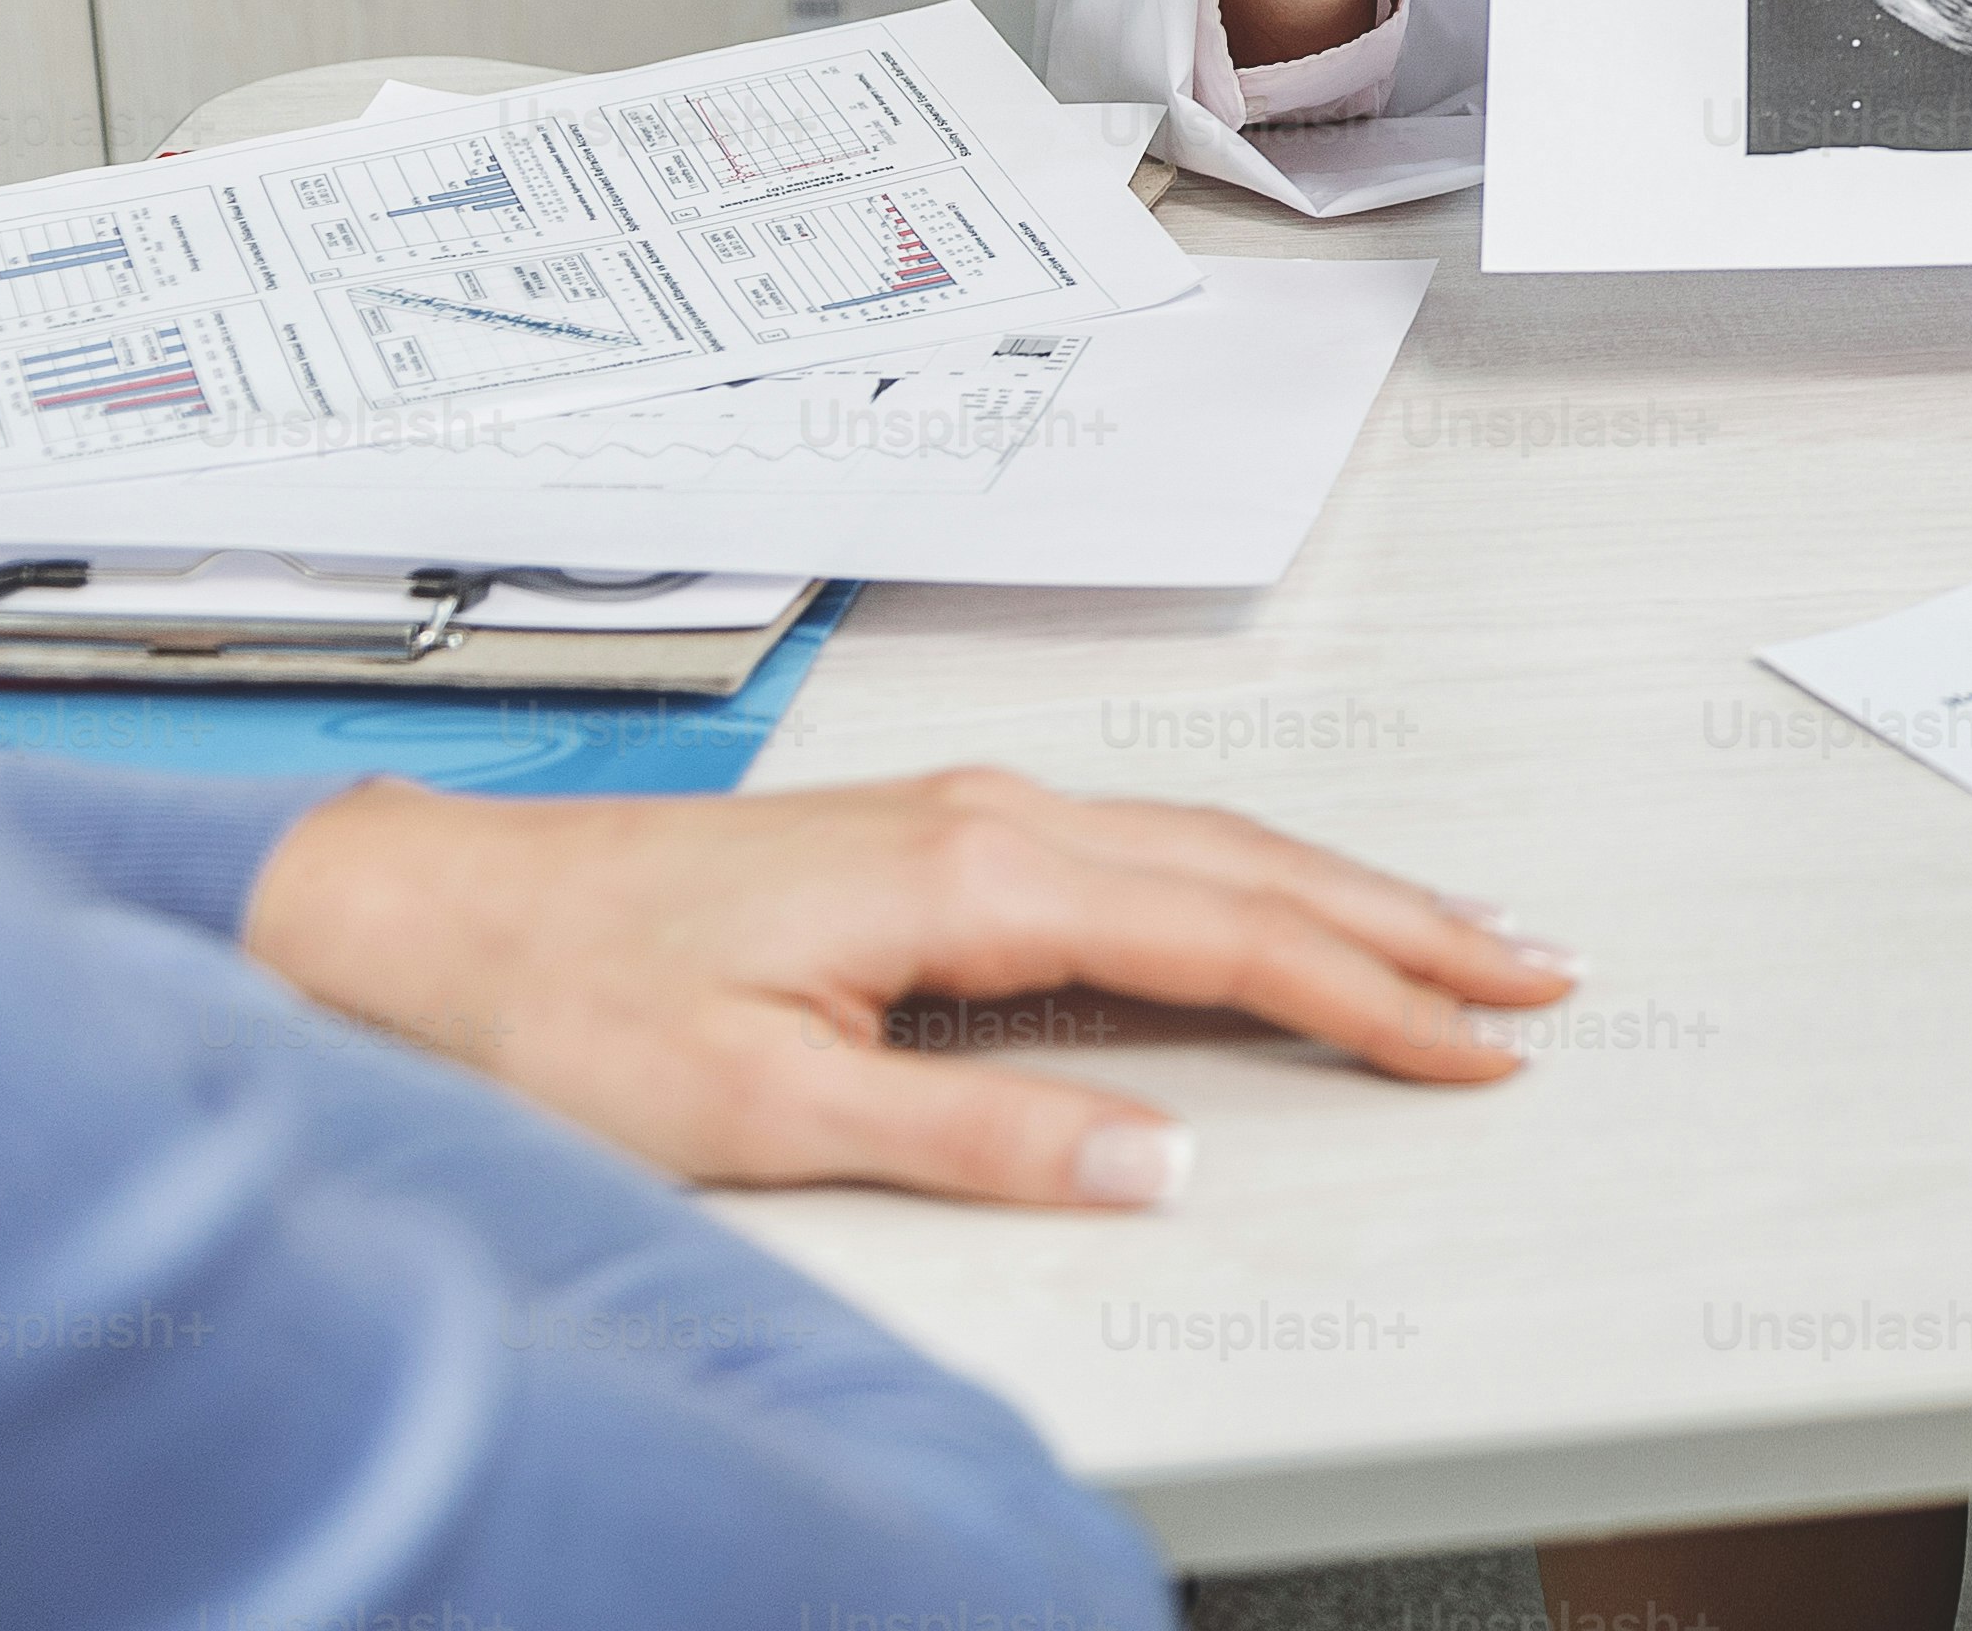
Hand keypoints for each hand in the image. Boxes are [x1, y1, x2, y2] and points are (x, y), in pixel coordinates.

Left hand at [238, 767, 1580, 1206]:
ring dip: (1345, 890)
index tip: (1480, 1047)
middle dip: (1409, 922)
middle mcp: (989, 818)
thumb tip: (1163, 1158)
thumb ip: (978, 1132)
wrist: (432, 913)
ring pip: (1209, 844)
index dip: (1370, 999)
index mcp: (974, 874)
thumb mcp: (768, 1106)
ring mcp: (966, 814)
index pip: (1231, 938)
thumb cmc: (569, 1006)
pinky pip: (1144, 848)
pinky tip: (1277, 905)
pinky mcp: (935, 837)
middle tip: (1539, 973)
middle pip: (1253, 866)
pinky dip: (1249, 878)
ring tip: (1459, 935)